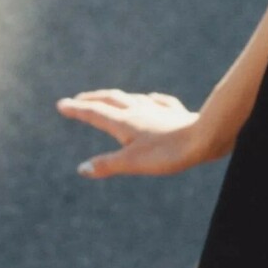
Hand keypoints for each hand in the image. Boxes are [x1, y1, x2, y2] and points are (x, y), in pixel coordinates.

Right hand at [55, 89, 217, 177]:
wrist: (206, 138)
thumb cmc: (167, 153)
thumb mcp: (133, 162)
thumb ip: (107, 165)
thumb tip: (82, 169)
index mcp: (124, 121)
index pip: (95, 113)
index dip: (77, 109)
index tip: (61, 105)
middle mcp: (139, 110)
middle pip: (111, 99)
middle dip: (93, 99)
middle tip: (79, 99)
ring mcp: (159, 109)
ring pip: (133, 98)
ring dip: (117, 97)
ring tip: (111, 98)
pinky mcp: (177, 113)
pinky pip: (159, 102)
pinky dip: (149, 100)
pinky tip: (151, 99)